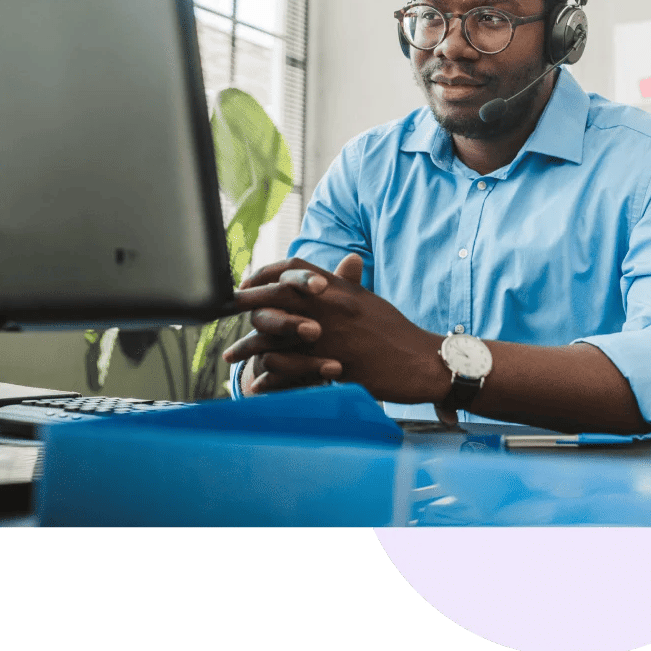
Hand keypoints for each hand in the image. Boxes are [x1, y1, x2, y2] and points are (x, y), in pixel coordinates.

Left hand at [226, 255, 447, 403]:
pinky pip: (296, 371)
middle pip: (280, 296)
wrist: (426, 362)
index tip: (247, 280)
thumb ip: (347, 285)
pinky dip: (274, 376)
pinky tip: (257, 382)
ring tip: (230, 355)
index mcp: (341, 290)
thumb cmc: (397, 334)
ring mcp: (336, 337)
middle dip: (248, 301)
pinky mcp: (339, 367)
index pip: (296, 269)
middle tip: (224, 309)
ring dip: (252, 345)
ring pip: (281, 337)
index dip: (267, 272)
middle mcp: (335, 308)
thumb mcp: (370, 302)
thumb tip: (336, 268)